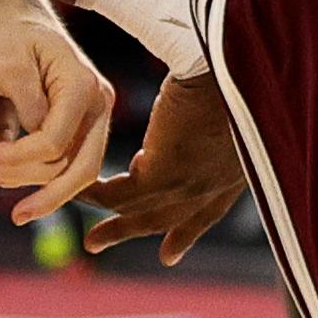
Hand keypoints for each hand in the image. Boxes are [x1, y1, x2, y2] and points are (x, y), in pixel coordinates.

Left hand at [0, 0, 113, 222]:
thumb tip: (39, 138)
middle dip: (38, 193)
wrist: (11, 15)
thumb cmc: (4, 32)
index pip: (54, 143)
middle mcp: (98, 103)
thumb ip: (26, 99)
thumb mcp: (7, 59)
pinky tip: (0, 177)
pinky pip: (64, 161)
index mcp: (82, 85)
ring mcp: (92, 116)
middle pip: (79, 169)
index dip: (15, 160)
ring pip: (71, 171)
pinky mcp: (78, 124)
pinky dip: (34, 175)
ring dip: (28, 182)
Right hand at [81, 71, 244, 265]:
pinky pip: (120, 194)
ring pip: (141, 213)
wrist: (229, 62)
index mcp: (234, 170)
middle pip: (170, 219)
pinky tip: (81, 190)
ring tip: (91, 242)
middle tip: (107, 246)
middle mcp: (215, 185)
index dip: (185, 233)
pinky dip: (98, 195)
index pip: (207, 212)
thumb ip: (207, 120)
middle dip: (137, 232)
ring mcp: (189, 184)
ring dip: (113, 228)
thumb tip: (185, 113)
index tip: (169, 255)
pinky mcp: (162, 174)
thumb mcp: (229, 104)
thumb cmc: (236, 68)